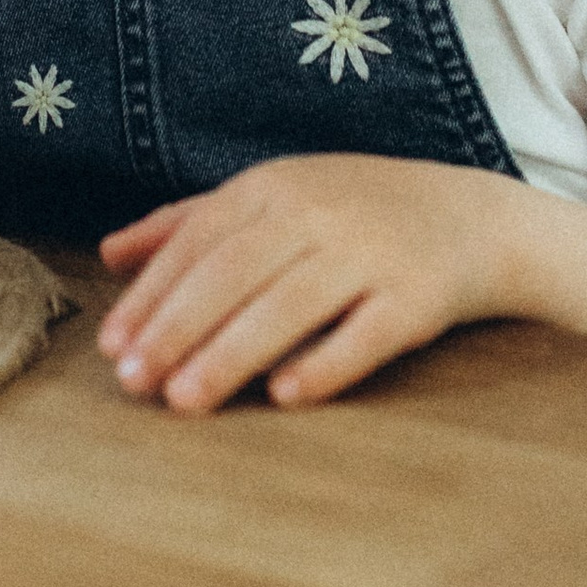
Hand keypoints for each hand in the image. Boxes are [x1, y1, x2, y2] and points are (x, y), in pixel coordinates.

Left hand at [95, 154, 526, 414]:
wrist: (476, 219)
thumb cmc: (358, 213)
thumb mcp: (277, 197)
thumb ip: (192, 221)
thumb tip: (110, 253)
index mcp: (277, 187)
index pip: (199, 241)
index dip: (152, 295)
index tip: (113, 347)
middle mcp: (320, 213)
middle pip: (234, 273)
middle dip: (177, 328)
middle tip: (134, 381)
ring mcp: (372, 253)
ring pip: (290, 305)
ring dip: (232, 353)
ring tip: (185, 399)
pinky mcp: (418, 298)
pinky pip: (366, 334)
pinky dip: (326, 363)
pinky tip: (284, 396)